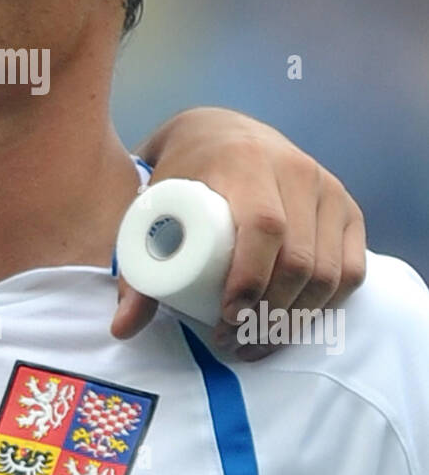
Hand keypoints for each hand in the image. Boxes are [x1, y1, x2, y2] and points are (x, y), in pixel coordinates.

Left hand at [111, 107, 365, 352]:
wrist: (223, 132)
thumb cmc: (183, 176)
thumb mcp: (153, 209)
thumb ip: (137, 269)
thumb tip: (123, 329)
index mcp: (244, 161)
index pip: (263, 226)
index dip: (250, 280)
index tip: (226, 317)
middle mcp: (294, 169)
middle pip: (299, 258)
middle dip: (269, 312)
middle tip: (235, 340)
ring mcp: (327, 188)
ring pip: (329, 271)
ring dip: (296, 318)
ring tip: (257, 341)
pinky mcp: (347, 208)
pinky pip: (352, 269)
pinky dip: (327, 304)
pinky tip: (294, 321)